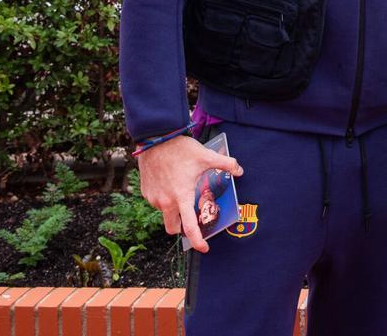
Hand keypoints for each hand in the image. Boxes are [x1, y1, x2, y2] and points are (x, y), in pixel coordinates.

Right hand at [136, 135, 242, 252]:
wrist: (155, 139)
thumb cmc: (180, 149)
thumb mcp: (206, 156)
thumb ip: (226, 164)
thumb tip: (240, 170)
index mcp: (181, 197)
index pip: (189, 227)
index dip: (197, 241)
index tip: (204, 248)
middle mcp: (165, 202)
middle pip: (172, 227)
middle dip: (181, 228)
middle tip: (190, 217)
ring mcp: (153, 198)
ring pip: (165, 212)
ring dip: (173, 208)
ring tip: (181, 189)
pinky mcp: (146, 192)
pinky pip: (157, 202)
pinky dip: (164, 198)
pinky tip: (170, 182)